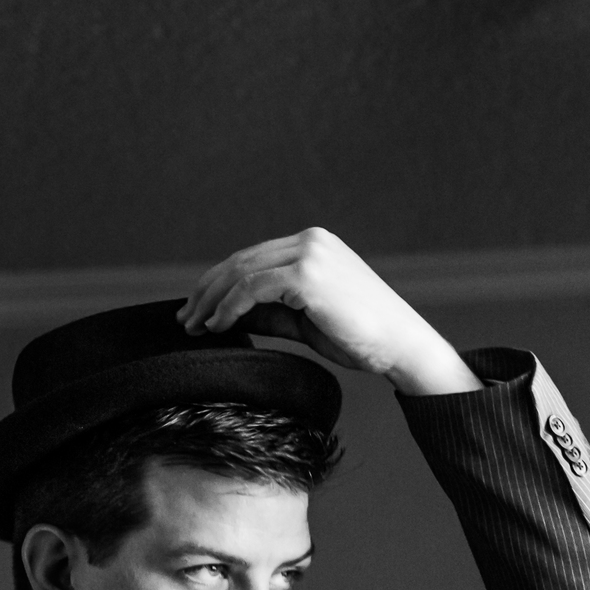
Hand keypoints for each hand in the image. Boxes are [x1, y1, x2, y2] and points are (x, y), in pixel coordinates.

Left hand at [178, 229, 481, 394]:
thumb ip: (271, 312)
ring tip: (196, 326)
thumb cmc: (366, 338)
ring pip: (241, 272)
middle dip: (207, 291)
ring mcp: (310, 254)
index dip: (219, 284)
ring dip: (211, 300)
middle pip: (241, 261)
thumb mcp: (308, 321)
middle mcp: (311, 241)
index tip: (199, 310)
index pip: (253, 259)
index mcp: (314, 244)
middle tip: (185, 319)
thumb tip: (230, 316)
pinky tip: (219, 326)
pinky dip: (230, 307)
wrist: (404, 347)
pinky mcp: (307, 275)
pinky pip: (252, 288)